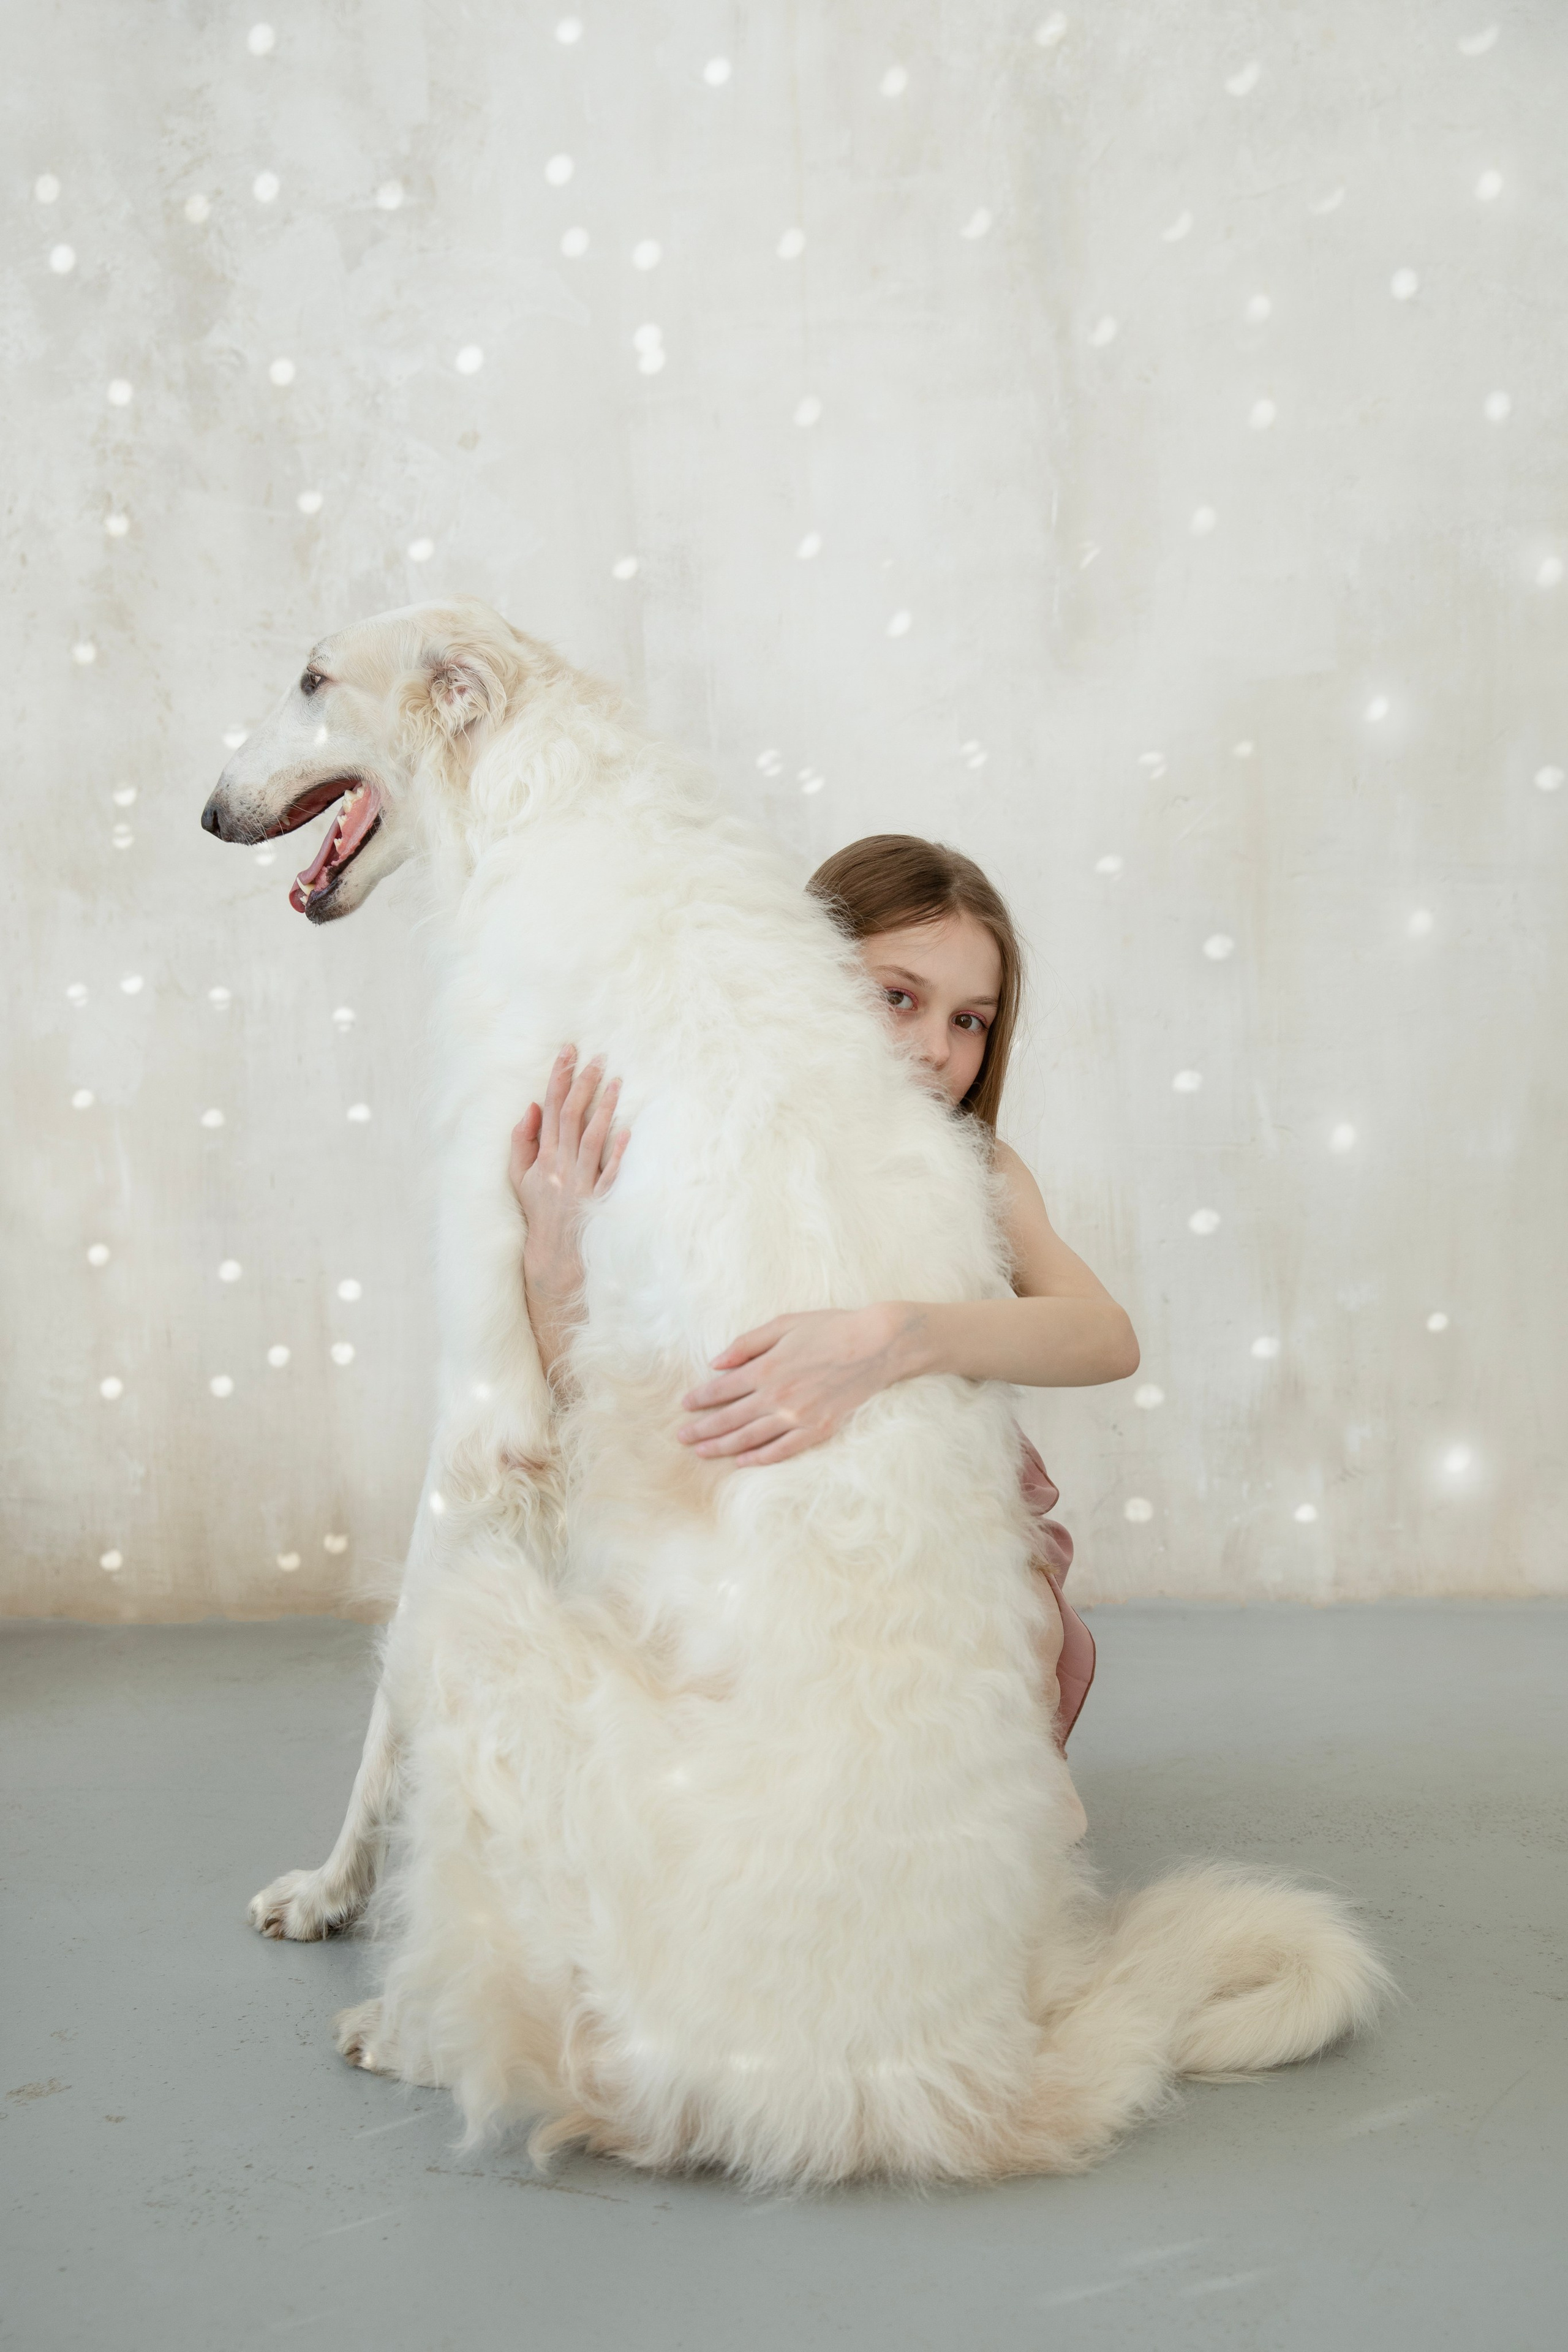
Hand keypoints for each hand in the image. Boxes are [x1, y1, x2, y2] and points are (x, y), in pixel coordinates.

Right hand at [510, 1046, 628, 1318]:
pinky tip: (628, 1131)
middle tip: (598, 1057)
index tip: (568, 1052)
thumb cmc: (539, 1210)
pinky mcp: (598, 1200)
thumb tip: (531, 1106)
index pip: (550, 1109)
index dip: (559, 1078)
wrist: (552, 1255)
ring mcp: (581, 1183)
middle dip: (584, 1084)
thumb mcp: (518, 1176)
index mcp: (542, 1158)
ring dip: (604, 1109)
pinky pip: (609, 1174)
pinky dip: (618, 1153)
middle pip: (572, 1117)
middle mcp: (561, 1167)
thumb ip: (522, 1140)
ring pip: (592, 1139)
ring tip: (617, 1081)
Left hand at [676, 1304, 909, 1466]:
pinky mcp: (817, 1429)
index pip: (721, 1389)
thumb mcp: (784, 1324)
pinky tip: (742, 1462)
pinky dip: (759, 1458)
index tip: (684, 1406)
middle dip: (702, 1429)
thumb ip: (747, 1344)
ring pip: (749, 1438)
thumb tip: (715, 1363)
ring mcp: (797, 1417)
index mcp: (766, 1368)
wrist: (877, 1344)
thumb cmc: (831, 1328)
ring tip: (701, 1453)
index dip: (699, 1399)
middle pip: (728, 1419)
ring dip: (721, 1447)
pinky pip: (781, 1450)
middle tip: (681, 1438)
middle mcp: (776, 1397)